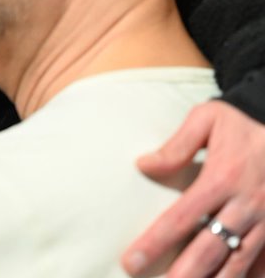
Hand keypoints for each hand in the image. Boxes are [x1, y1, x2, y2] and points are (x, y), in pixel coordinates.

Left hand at [122, 101, 264, 276]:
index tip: (131, 262)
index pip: (180, 218)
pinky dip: (251, 276)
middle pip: (210, 249)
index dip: (154, 243)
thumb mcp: (208, 119)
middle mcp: (245, 205)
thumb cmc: (243, 125)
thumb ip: (177, 145)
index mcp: (222, 179)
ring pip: (239, 261)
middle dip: (185, 274)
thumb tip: (143, 165)